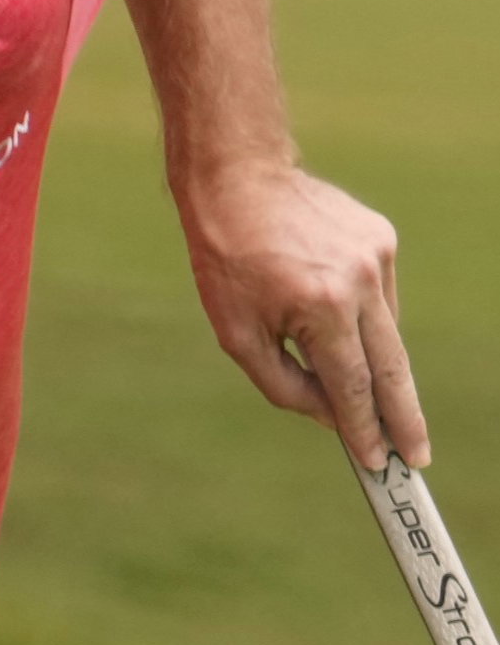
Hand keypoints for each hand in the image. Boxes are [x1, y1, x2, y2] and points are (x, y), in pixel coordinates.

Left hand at [177, 164, 430, 470]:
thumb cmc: (227, 260)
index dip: (365, 429)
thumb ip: (283, 382)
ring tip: (363, 388)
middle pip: (391, 368)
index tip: (379, 463)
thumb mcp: (236, 333)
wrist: (237, 180)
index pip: (353, 386)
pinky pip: (379, 297)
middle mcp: (360, 283)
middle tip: (416, 457)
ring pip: (387, 332)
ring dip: (377, 364)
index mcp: (321, 309)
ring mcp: (378, 257)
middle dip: (404, 418)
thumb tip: (329, 416)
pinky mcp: (383, 238)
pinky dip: (363, 316)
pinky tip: (333, 311)